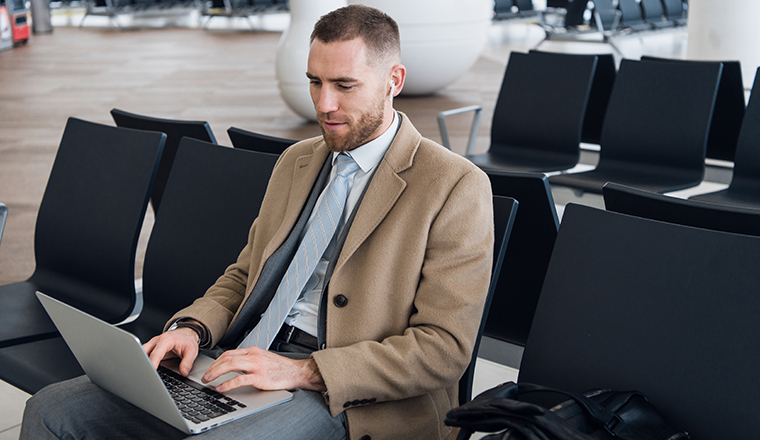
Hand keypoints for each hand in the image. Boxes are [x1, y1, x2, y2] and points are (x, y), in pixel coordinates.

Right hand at [143, 327, 199, 376]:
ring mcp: (152, 344)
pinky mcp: (151, 348)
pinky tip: (145, 369)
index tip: (150, 373)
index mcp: (166, 340)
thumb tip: (183, 373)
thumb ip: (187, 362)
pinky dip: (143, 361)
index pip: (155, 354)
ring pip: (141, 353)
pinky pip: (144, 354)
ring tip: (144, 373)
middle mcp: (156, 341)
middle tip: (144, 374)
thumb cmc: (187, 340)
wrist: (186, 333)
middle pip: (143, 352)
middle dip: (142, 363)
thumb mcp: (192, 351)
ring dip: (141, 362)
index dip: (152, 364)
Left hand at [201, 346, 324, 392]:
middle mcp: (253, 356)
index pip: (229, 353)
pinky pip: (239, 379)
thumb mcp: (263, 359)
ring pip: (230, 365)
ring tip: (208, 380)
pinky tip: (221, 387)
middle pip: (227, 358)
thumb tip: (234, 366)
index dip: (216, 361)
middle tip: (205, 376)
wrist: (296, 371)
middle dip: (213, 367)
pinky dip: (227, 384)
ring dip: (216, 372)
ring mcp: (256, 366)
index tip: (210, 368)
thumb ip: (249, 360)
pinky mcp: (259, 377)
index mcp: (253, 351)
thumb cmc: (280, 368)